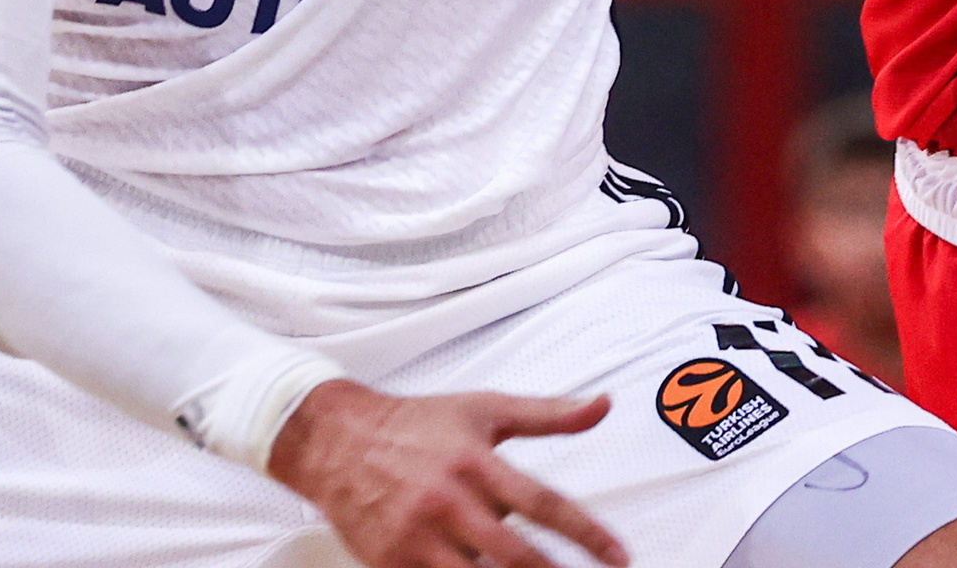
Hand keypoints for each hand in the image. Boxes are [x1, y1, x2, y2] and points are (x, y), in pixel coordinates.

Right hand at [268, 380, 626, 567]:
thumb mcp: (485, 410)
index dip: (586, 533)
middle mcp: (449, 501)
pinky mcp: (391, 563)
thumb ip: (548, 415)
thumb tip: (602, 404)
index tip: (618, 556)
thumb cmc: (418, 426)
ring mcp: (418, 536)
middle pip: (514, 554)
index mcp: (476, 462)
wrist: (338, 441)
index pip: (544, 502)